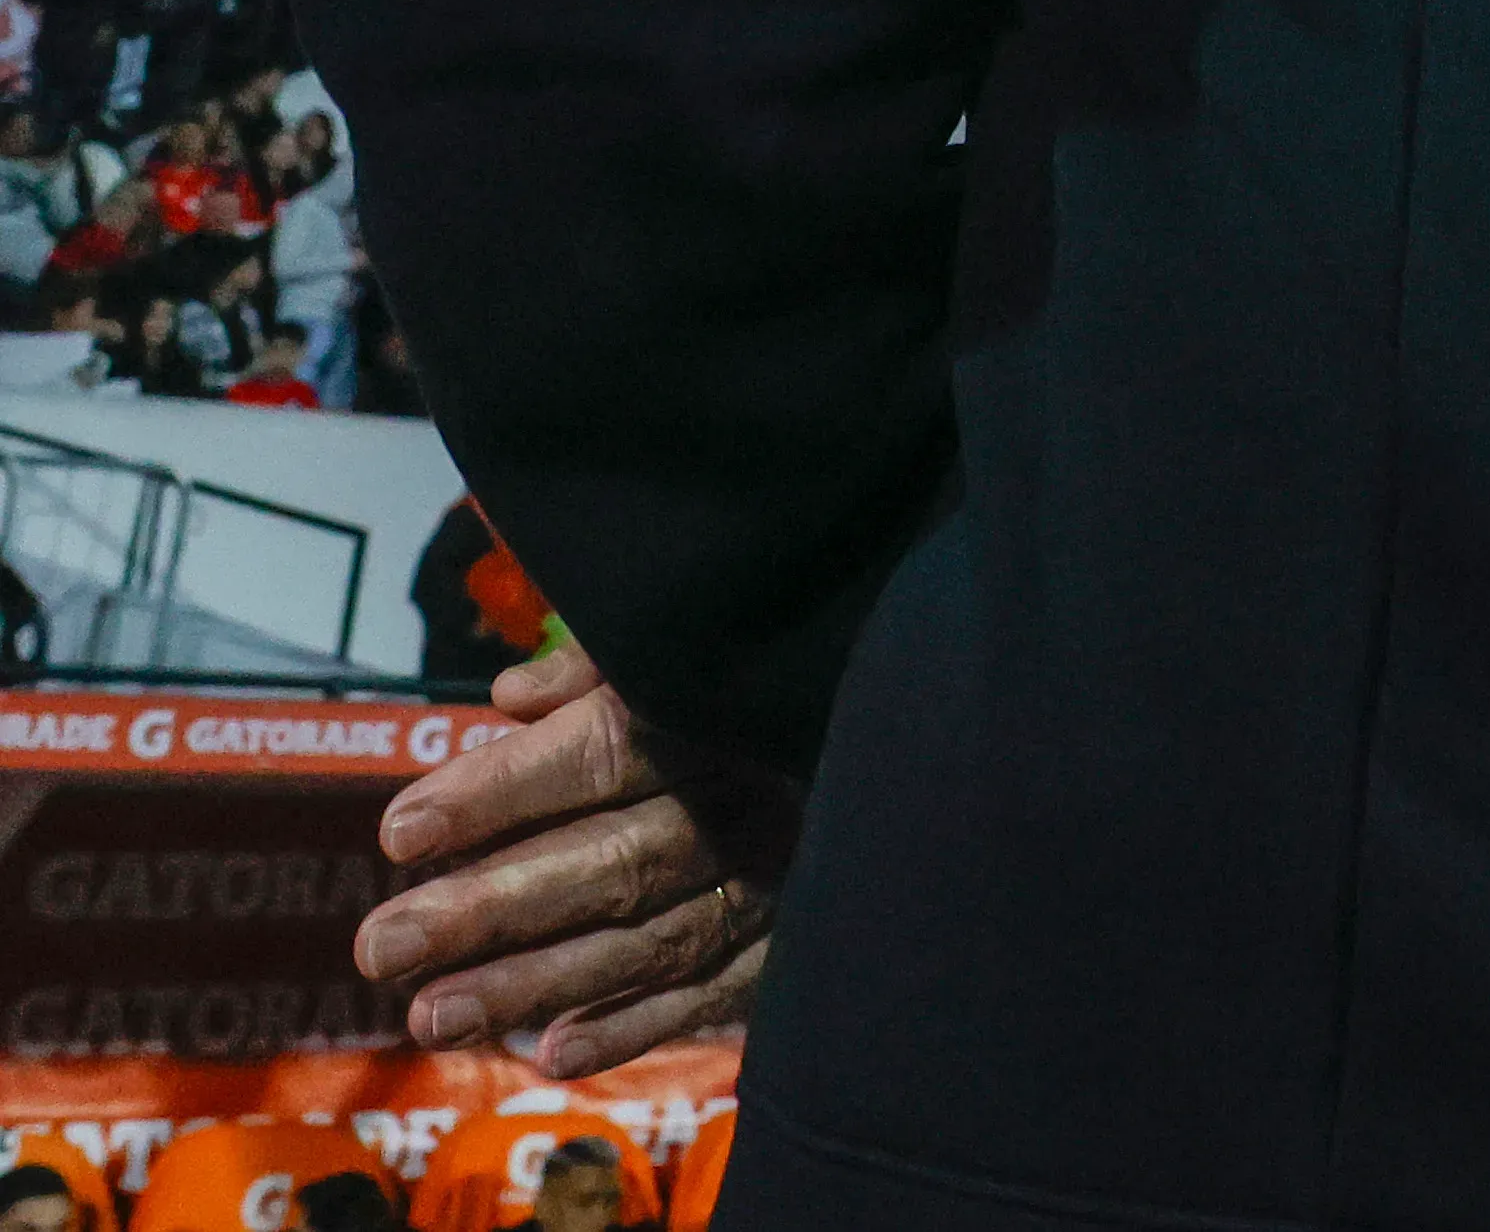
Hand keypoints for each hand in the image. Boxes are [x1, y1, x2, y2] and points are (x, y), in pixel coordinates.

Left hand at [352, 645, 771, 1071]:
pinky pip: (717, 992)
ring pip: (651, 942)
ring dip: (537, 986)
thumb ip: (595, 670)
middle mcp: (749, 800)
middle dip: (491, 911)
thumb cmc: (753, 685)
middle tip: (382, 946)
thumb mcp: (688, 642)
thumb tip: (509, 698)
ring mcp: (778, 876)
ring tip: (430, 1018)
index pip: (597, 755)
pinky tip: (553, 1055)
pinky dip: (637, 1027)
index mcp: (713, 714)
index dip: (499, 795)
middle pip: (613, 861)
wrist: (899, 724)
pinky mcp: (797, 935)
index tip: (399, 834)